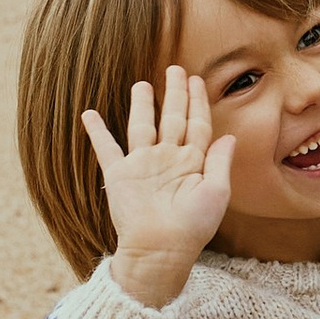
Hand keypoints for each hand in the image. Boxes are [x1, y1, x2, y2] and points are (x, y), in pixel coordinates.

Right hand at [80, 68, 235, 311]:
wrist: (160, 249)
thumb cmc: (192, 226)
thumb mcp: (216, 192)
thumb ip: (220, 162)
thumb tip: (229, 135)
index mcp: (192, 162)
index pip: (197, 123)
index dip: (198, 101)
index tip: (198, 80)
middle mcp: (167, 158)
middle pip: (172, 117)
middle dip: (174, 93)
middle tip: (175, 69)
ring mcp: (142, 165)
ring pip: (141, 125)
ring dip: (141, 105)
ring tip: (141, 84)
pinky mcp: (119, 175)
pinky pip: (106, 148)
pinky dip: (97, 131)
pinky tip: (89, 113)